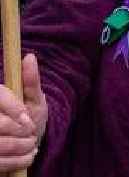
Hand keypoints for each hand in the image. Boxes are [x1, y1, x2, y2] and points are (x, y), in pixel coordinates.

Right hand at [0, 54, 47, 171]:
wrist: (24, 142)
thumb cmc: (28, 117)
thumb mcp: (33, 98)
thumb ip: (31, 81)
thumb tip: (29, 57)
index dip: (14, 110)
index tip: (28, 118)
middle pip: (0, 124)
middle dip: (20, 131)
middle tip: (31, 133)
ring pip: (0, 144)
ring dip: (21, 147)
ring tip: (31, 144)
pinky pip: (0, 162)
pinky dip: (18, 161)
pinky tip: (28, 156)